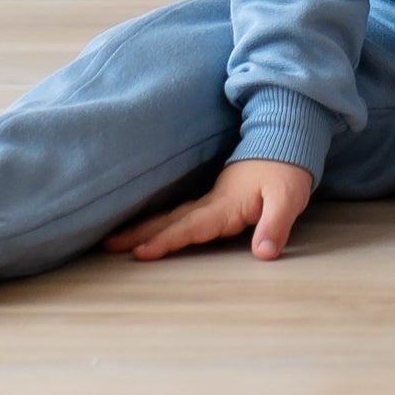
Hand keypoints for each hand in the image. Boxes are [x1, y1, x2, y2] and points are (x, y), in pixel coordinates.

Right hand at [102, 157, 314, 262]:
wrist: (287, 141)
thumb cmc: (287, 172)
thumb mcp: (288, 199)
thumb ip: (275, 225)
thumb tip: (264, 254)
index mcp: (224, 205)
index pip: (190, 227)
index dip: (166, 241)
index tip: (139, 253)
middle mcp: (211, 203)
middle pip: (169, 220)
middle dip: (138, 233)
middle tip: (107, 244)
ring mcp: (210, 200)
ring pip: (171, 216)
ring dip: (144, 227)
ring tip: (115, 238)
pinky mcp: (214, 200)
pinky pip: (181, 213)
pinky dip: (161, 222)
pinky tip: (149, 228)